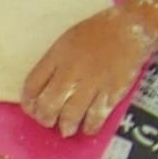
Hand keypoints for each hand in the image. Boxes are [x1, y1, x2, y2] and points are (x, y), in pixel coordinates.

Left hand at [22, 0, 157, 135]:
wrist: (129, 29)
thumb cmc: (97, 32)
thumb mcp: (67, 41)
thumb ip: (54, 63)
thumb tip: (43, 88)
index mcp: (57, 56)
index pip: (32, 85)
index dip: (29, 103)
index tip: (32, 109)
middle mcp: (71, 72)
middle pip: (48, 105)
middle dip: (45, 119)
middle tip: (50, 122)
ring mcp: (91, 84)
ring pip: (70, 115)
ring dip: (66, 126)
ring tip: (67, 129)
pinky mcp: (110, 92)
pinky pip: (96, 117)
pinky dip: (90, 127)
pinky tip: (88, 128)